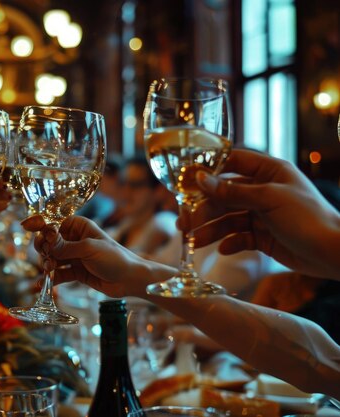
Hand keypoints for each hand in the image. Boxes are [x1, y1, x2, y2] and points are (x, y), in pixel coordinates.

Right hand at [21, 215, 172, 297]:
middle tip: (46, 258)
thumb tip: (46, 241)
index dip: (42, 226)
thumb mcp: (89, 249)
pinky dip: (50, 279)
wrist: (130, 280)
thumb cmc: (115, 258)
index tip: (29, 230)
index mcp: (79, 226)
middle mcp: (75, 240)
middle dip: (44, 250)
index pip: (55, 223)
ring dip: (47, 265)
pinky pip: (58, 274)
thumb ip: (66, 247)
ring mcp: (74, 256)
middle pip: (49, 242)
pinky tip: (42, 285)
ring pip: (52, 258)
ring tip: (48, 272)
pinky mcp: (76, 272)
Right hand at [182, 149, 339, 278]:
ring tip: (193, 240)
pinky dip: (229, 243)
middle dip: (203, 208)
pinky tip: (222, 249)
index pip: (232, 162)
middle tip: (184, 220)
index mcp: (269, 172)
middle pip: (224, 195)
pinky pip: (239, 237)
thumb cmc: (309, 218)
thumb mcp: (269, 199)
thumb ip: (233, 191)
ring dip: (210, 228)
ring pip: (228, 218)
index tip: (185, 180)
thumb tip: (201, 179)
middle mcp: (263, 190)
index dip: (208, 170)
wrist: (334, 253)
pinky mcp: (263, 236)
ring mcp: (263, 214)